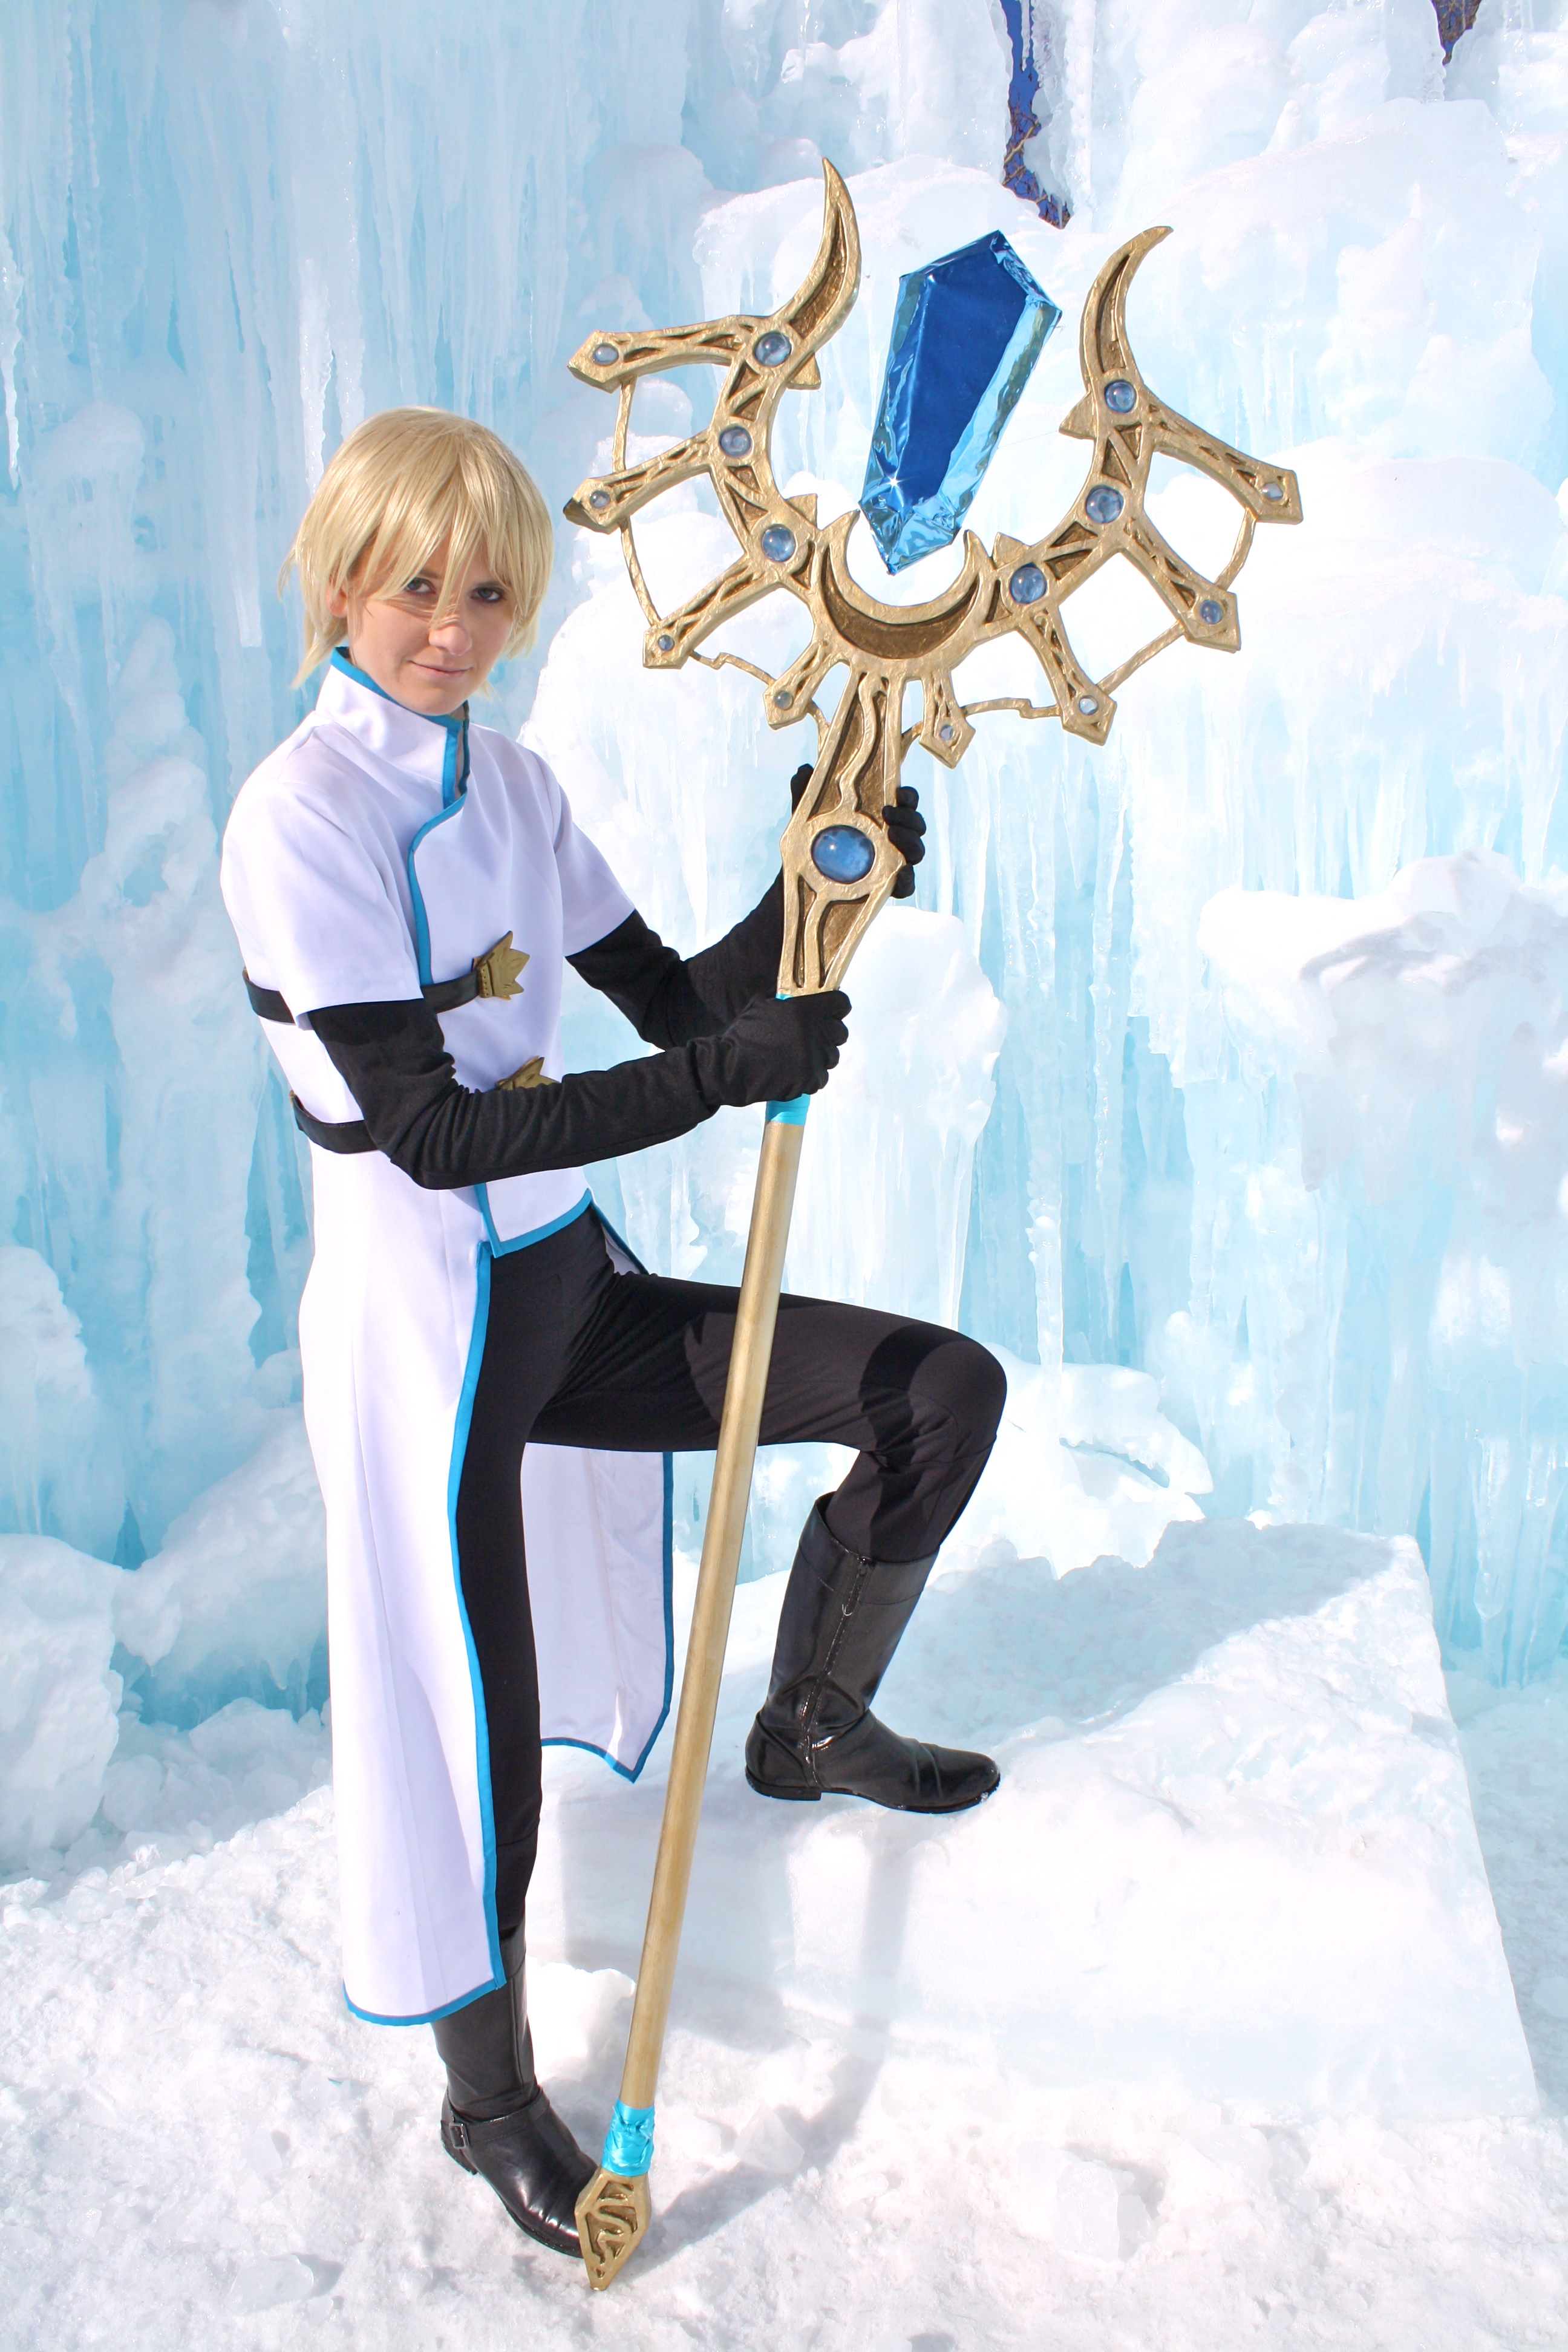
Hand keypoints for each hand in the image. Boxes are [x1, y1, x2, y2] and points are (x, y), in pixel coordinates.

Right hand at [699, 990, 850, 1107]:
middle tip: (812, 1038)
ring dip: (820, 1056)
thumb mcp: (763, 1006)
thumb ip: (787, 1003)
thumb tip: (800, 999)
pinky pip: (822, 1077)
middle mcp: (816, 1032)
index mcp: (806, 1010)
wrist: (731, 1068)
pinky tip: (795, 1073)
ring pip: (832, 1056)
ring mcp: (815, 1058)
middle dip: (828, 1034)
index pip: (841, 1004)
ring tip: (800, 1058)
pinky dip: (811, 1077)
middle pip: (840, 1032)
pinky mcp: (811, 1079)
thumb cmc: (743, 1035)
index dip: (836, 1008)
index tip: (830, 1013)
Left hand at [788, 766, 925, 897]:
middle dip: (909, 817)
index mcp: (882, 816)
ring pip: (917, 851)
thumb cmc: (814, 839)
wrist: (806, 879)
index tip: (898, 793)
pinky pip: (907, 885)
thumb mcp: (808, 814)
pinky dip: (907, 879)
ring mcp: (894, 861)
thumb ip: (806, 791)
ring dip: (911, 842)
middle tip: (888, 814)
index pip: (906, 802)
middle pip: (916, 825)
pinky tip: (900, 873)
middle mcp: (893, 837)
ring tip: (892, 835)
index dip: (908, 796)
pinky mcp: (889, 886)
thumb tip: (804, 771)